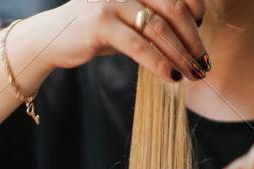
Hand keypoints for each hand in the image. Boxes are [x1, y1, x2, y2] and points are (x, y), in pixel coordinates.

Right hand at [40, 0, 211, 84]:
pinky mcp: (101, 25)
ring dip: (180, 54)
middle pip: (173, 9)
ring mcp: (112, 3)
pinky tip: (171, 76)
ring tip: (193, 74)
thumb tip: (188, 37)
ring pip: (158, 29)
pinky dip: (158, 62)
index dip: (196, 8)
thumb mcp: (126, 18)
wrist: (50, 38)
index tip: (201, 30)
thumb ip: (152, 20)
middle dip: (193, 38)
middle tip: (204, 62)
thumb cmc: (93, 30)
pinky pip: (138, 45)